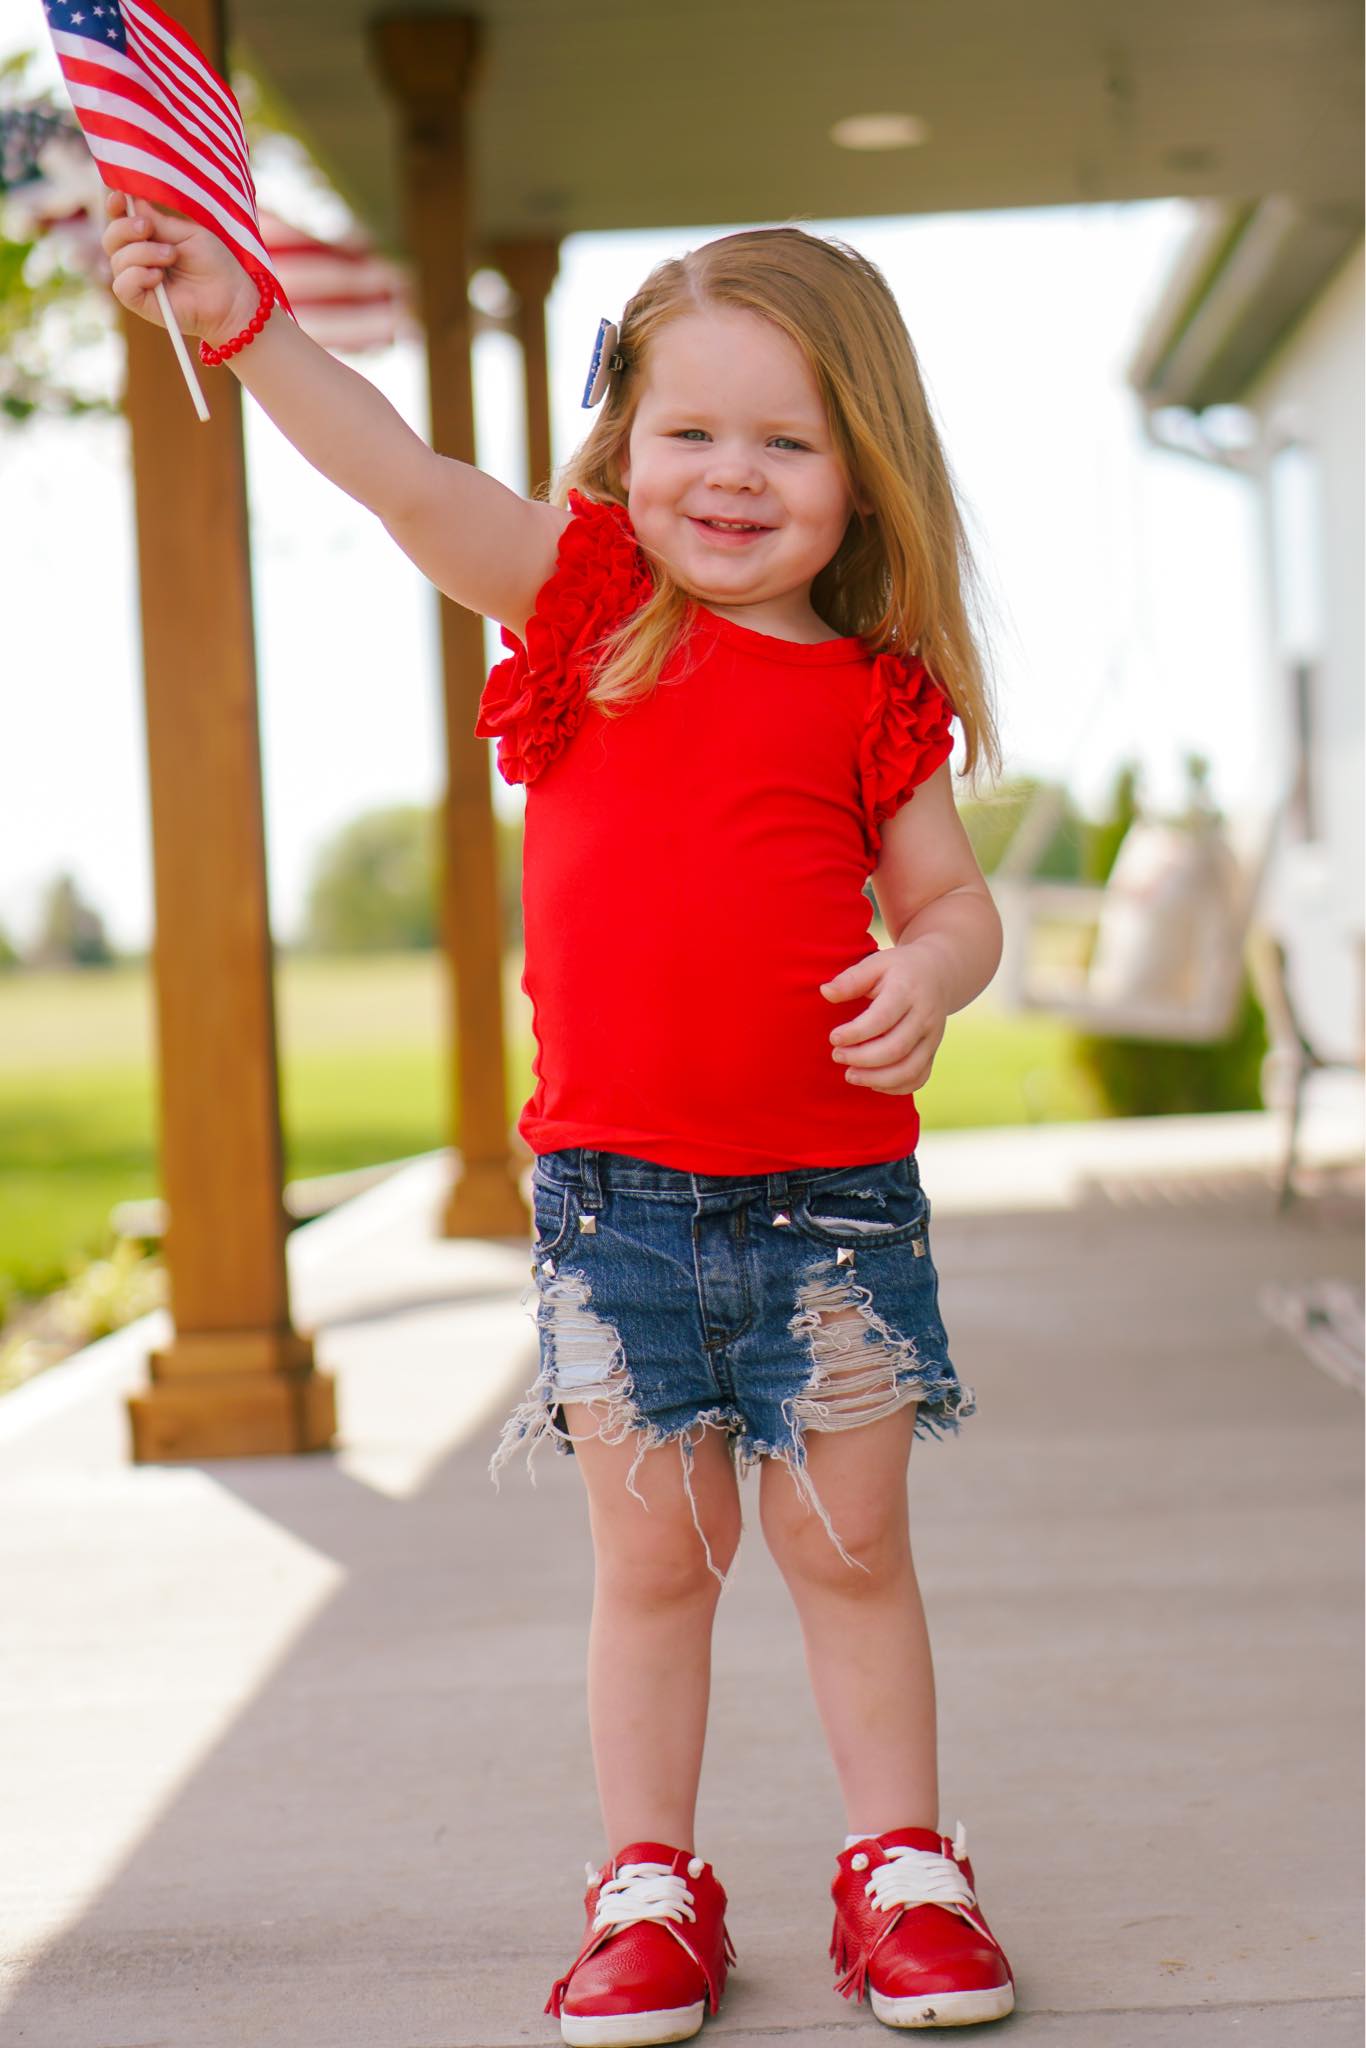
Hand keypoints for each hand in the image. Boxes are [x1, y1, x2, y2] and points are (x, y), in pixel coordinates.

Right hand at [101, 188, 256, 344]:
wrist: (231, 298)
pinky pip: (122, 286)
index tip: (120, 196)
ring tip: (171, 256)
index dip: (114, 206)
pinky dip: (138, 276)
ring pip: (117, 260)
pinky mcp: (140, 303)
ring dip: (143, 253)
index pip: (119, 219)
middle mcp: (138, 258)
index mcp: (148, 237)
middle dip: (125, 227)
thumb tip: (133, 200)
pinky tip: (158, 277)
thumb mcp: (188, 233)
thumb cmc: (215, 263)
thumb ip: (160, 221)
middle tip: (149, 228)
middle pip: (110, 238)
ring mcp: (137, 281)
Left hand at [820, 944, 948, 1095]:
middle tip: (837, 1055)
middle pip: (896, 1048)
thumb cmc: (899, 970)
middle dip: (862, 1058)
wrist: (938, 974)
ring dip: (877, 1079)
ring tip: (850, 1075)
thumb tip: (826, 992)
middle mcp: (925, 1017)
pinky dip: (895, 1087)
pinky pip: (919, 1078)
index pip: (882, 1018)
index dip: (856, 1033)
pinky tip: (872, 1083)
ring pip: (910, 1069)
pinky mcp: (933, 1052)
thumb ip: (851, 979)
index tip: (833, 1037)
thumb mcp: (876, 963)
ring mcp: (933, 1038)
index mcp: (908, 991)